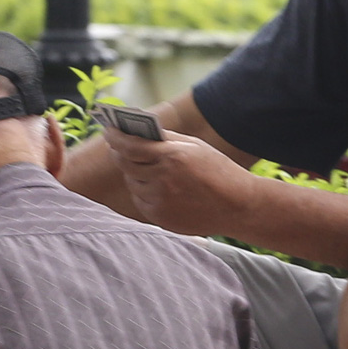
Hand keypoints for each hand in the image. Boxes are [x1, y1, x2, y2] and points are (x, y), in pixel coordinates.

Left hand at [99, 123, 251, 235]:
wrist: (238, 206)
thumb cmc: (218, 170)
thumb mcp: (194, 146)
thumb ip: (165, 139)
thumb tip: (137, 132)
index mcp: (171, 157)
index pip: (129, 145)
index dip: (115, 137)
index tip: (109, 130)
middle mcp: (162, 180)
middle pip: (126, 164)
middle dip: (120, 153)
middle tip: (117, 146)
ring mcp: (160, 202)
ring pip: (133, 183)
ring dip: (134, 173)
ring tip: (141, 165)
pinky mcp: (160, 218)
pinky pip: (141, 200)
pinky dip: (144, 192)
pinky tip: (155, 186)